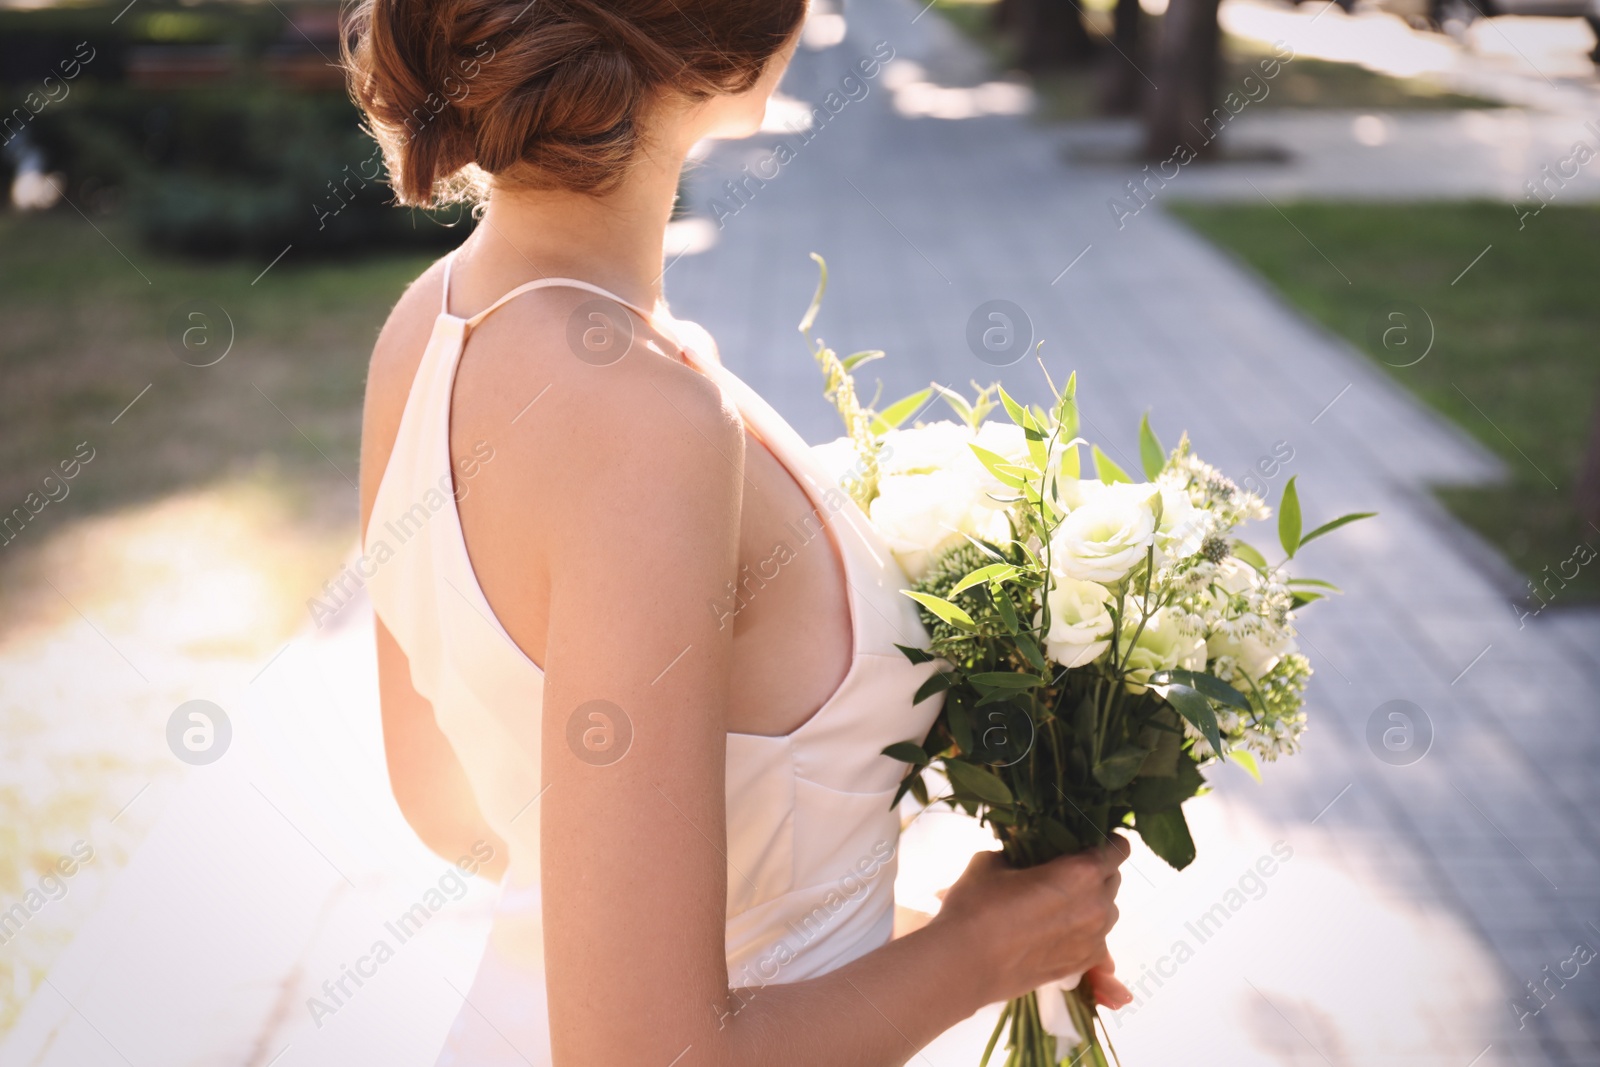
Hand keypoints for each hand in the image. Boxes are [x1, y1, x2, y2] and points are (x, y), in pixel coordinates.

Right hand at [930, 836, 1129, 1006]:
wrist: (964, 964)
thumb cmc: (976, 906)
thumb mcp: (992, 862)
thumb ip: (1019, 852)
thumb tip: (1022, 853)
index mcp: (1081, 873)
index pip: (1118, 848)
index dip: (1108, 841)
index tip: (1091, 840)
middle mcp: (1096, 905)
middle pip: (1112, 879)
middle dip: (1095, 871)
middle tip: (1065, 871)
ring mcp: (1093, 939)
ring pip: (1107, 911)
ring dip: (1091, 902)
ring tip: (1059, 904)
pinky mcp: (1081, 964)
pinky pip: (1097, 941)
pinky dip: (1084, 931)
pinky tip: (1057, 930)